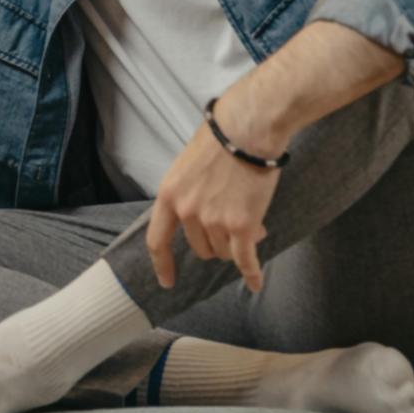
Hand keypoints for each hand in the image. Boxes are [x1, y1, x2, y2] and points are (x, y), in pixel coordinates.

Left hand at [145, 96, 282, 293]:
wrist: (247, 129)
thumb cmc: (220, 139)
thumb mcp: (188, 166)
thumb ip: (192, 194)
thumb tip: (211, 220)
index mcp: (169, 195)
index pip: (157, 239)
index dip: (162, 263)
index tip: (167, 281)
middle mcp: (187, 212)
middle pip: (199, 247)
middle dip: (216, 242)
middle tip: (235, 225)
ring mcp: (214, 221)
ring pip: (224, 251)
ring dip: (237, 244)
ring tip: (252, 222)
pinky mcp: (241, 225)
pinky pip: (245, 259)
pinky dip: (251, 273)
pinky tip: (255, 283)